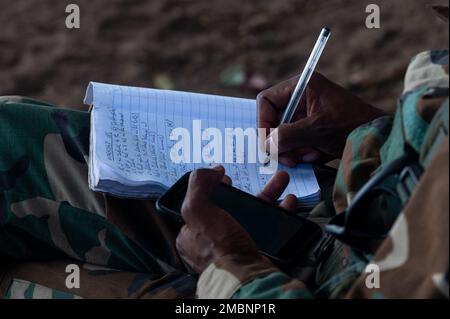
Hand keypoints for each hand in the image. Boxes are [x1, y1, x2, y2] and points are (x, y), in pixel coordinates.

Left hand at [175, 166, 296, 272]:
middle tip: (253, 179)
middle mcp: (211, 241)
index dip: (211, 187)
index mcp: (190, 234)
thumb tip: (210, 170)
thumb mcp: (198, 211)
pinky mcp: (255, 250)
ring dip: (268, 195)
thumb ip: (198, 186)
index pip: (198, 205)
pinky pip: (268, 227)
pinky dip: (279, 212)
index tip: (224, 177)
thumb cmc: (219, 247)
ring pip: (253, 214)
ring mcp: (234, 245)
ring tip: (281, 179)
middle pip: (230, 207)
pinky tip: (289, 201)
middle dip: (245, 189)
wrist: (247, 278)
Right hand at [257, 72, 383, 165]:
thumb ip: (287, 135)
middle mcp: (302, 98)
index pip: (267, 100)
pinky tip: (318, 155)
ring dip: (293, 149)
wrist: (380, 139)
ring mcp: (307, 114)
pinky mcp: (313, 129)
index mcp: (302, 86)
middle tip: (288, 158)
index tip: (266, 143)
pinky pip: (297, 142)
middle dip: (280, 141)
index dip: (263, 121)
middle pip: (274, 120)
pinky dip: (304, 152)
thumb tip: (266, 144)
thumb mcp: (317, 130)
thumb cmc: (352, 125)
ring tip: (310, 156)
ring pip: (284, 135)